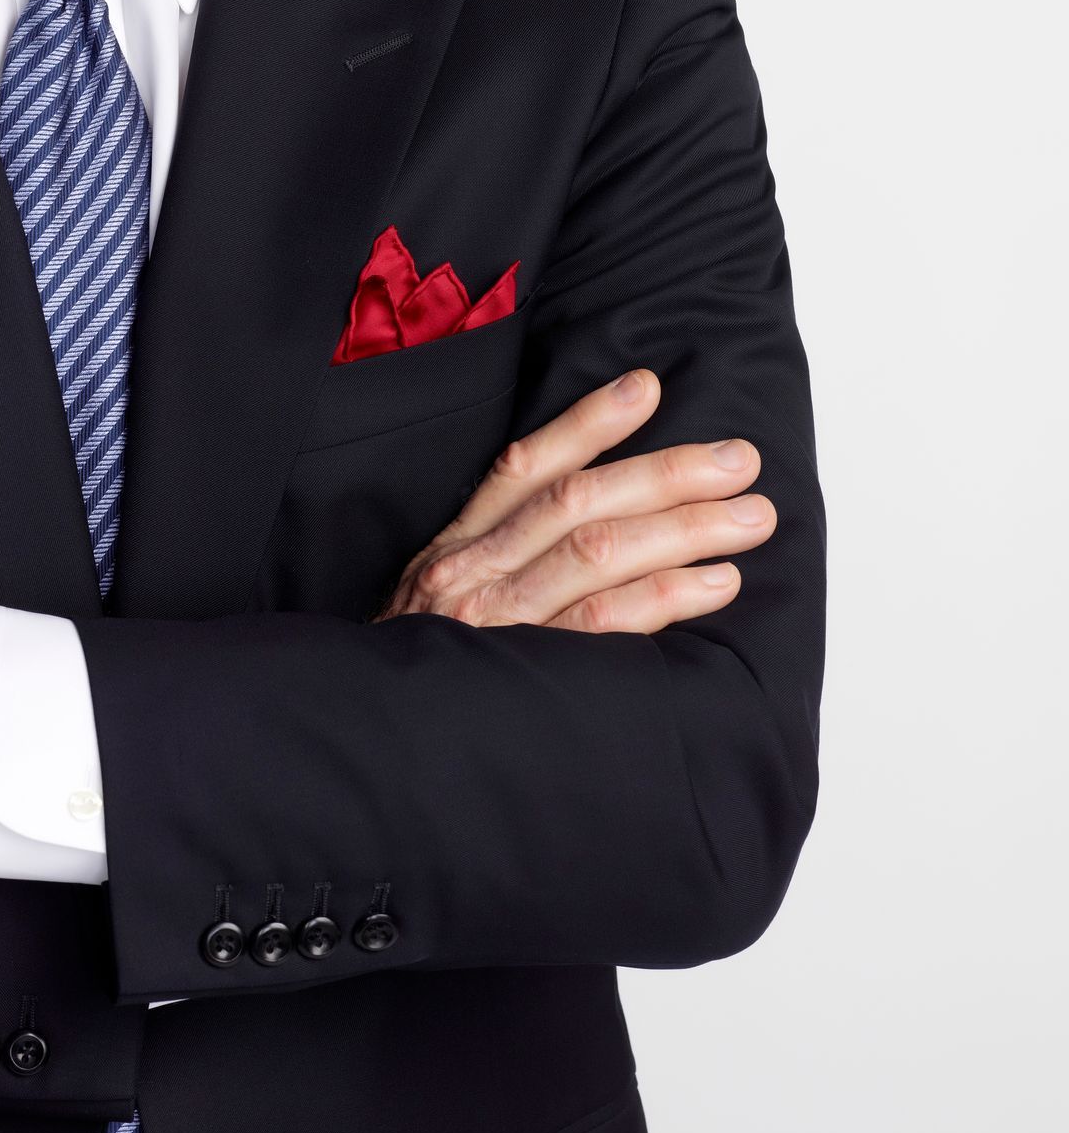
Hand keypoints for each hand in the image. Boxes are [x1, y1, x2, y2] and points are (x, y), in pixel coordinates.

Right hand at [376, 369, 775, 632]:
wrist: (382, 745)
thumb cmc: (426, 671)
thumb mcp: (440, 602)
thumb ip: (500, 561)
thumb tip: (592, 518)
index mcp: (456, 548)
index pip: (526, 467)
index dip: (588, 423)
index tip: (647, 387)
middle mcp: (475, 574)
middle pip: (578, 501)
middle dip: (666, 473)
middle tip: (739, 461)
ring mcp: (500, 623)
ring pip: (599, 552)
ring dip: (684, 528)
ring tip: (750, 517)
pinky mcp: (528, 672)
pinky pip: (607, 622)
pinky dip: (667, 595)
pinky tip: (717, 582)